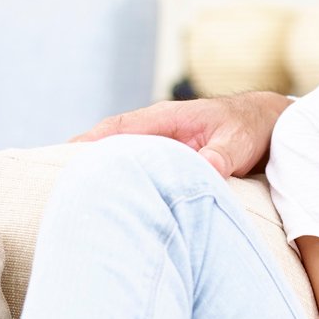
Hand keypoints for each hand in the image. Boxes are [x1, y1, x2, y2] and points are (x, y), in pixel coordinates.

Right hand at [72, 91, 290, 178]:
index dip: (92, 143)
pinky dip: (117, 178)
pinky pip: (133, 164)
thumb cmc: (249, 129)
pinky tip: (104, 200)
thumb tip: (203, 168)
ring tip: (67, 197)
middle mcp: (155, 128)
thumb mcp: (237, 142)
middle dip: (81, 159)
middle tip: (53, 184)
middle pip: (108, 141)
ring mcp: (157, 142)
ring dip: (97, 171)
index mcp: (166, 118)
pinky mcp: (163, 157)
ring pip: (118, 154)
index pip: (119, 128)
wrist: (265, 124)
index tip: (67, 158)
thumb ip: (219, 155)